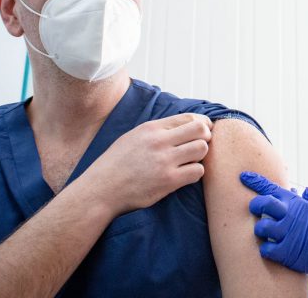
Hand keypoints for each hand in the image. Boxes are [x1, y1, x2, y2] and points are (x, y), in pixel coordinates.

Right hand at [82, 113, 212, 215]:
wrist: (101, 189)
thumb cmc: (116, 164)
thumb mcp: (133, 137)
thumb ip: (156, 130)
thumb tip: (182, 125)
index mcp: (151, 128)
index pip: (189, 117)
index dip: (202, 123)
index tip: (204, 130)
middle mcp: (159, 141)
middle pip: (200, 129)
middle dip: (205, 137)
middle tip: (200, 146)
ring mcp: (164, 161)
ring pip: (202, 149)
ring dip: (200, 156)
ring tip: (190, 161)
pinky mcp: (168, 181)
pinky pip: (197, 171)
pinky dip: (195, 173)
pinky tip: (185, 175)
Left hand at [240, 171, 307, 279]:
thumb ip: (298, 201)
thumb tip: (288, 191)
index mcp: (295, 202)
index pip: (270, 187)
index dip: (255, 181)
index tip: (243, 176)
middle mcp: (289, 214)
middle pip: (261, 204)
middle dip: (254, 205)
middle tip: (254, 208)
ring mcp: (287, 232)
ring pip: (260, 228)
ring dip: (260, 230)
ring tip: (264, 233)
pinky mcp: (286, 251)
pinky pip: (265, 249)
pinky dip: (266, 249)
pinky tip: (271, 248)